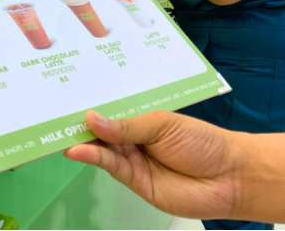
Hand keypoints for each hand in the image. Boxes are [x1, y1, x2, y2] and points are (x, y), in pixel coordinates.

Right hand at [64, 111, 240, 219]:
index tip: (65, 102)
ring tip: (63, 135)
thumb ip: (126, 125)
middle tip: (53, 118)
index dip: (91, 109)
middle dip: (80, 126)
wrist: (230, 176)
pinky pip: (111, 167)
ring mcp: (134, 161)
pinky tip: (79, 150)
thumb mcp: (163, 124)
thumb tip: (92, 119)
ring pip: (102, 150)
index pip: (112, 113)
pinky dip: (94, 158)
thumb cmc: (204, 143)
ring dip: (83, 143)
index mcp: (144, 120)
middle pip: (102, 133)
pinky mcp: (135, 182)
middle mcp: (136, 140)